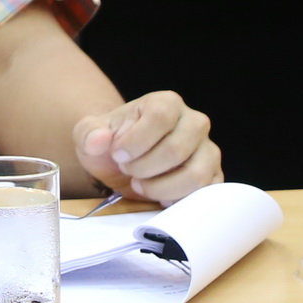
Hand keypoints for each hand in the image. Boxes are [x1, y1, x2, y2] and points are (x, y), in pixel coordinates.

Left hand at [74, 91, 218, 204]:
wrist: (123, 161)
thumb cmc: (110, 142)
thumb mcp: (90, 134)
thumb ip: (89, 134)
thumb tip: (99, 140)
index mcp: (166, 103)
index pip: (160, 117)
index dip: (136, 141)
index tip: (117, 155)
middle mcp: (194, 122)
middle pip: (176, 149)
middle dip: (144, 167)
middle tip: (127, 170)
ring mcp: (208, 150)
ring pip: (196, 174)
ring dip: (160, 187)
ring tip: (140, 184)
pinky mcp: (214, 176)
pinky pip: (205, 193)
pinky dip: (178, 199)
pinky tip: (158, 196)